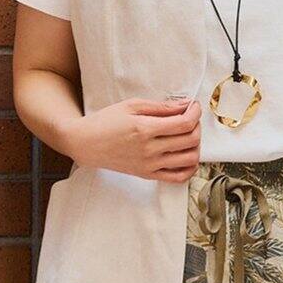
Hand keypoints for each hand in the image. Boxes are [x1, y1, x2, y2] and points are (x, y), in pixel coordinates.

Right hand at [68, 96, 201, 182]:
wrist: (85, 144)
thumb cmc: (106, 122)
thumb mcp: (132, 106)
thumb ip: (161, 107)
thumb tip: (184, 106)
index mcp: (145, 129)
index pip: (184, 123)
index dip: (195, 113)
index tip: (194, 106)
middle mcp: (149, 150)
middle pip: (190, 140)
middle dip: (197, 125)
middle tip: (190, 118)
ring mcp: (149, 165)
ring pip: (189, 159)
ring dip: (196, 145)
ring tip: (187, 135)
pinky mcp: (148, 175)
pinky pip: (178, 177)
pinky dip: (189, 167)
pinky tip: (186, 155)